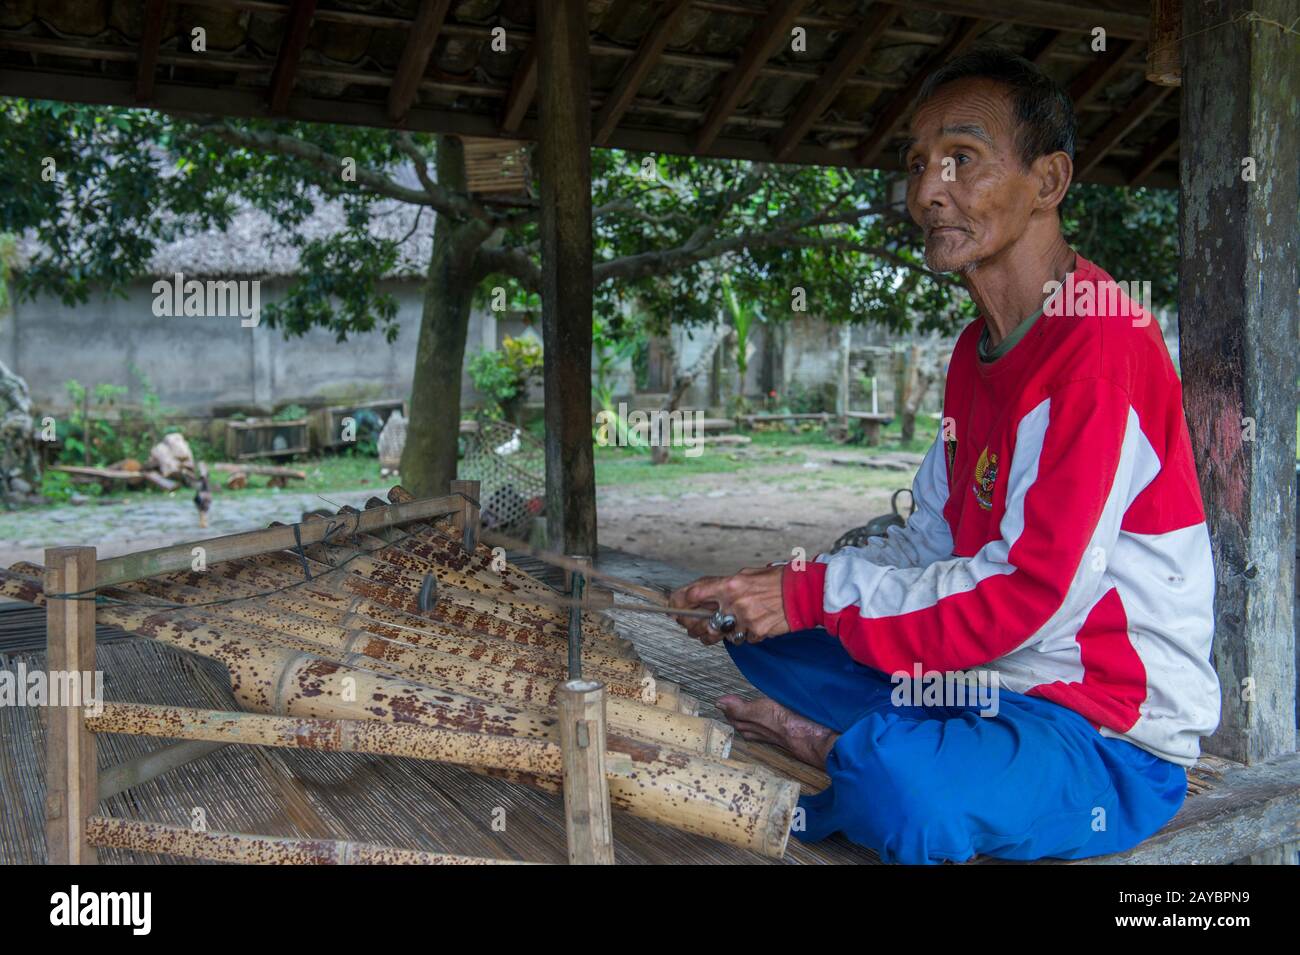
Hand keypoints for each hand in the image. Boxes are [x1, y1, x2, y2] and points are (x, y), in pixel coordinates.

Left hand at [668, 566, 789, 644]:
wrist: (804, 593)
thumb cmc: (777, 580)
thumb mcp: (747, 574)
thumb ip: (725, 585)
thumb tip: (705, 592)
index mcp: (730, 584)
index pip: (694, 594)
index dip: (680, 601)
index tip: (674, 606)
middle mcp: (734, 603)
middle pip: (701, 622)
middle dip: (691, 626)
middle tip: (688, 626)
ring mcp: (745, 621)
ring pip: (719, 635)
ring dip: (714, 634)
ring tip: (715, 630)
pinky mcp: (756, 634)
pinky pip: (741, 639)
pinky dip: (742, 634)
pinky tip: (749, 626)